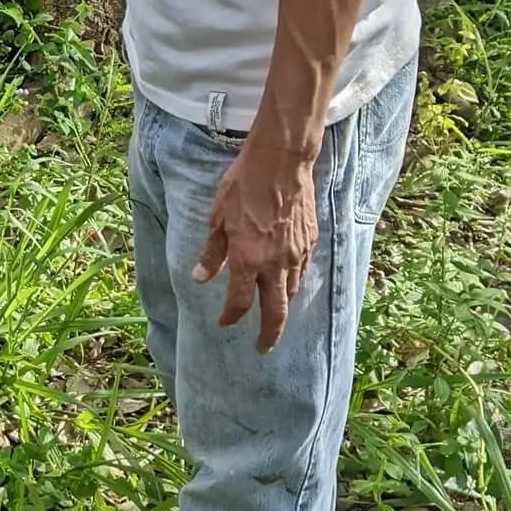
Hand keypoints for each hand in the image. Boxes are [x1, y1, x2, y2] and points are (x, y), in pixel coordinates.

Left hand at [193, 141, 318, 353]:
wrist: (280, 163)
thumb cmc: (243, 185)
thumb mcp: (217, 218)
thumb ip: (212, 253)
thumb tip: (200, 278)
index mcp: (247, 259)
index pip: (240, 302)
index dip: (230, 316)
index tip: (224, 321)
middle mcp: (275, 264)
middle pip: (275, 312)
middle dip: (269, 334)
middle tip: (263, 347)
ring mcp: (296, 255)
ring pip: (291, 292)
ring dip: (281, 306)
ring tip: (272, 312)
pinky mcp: (310, 243)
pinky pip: (301, 272)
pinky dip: (292, 282)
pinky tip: (286, 280)